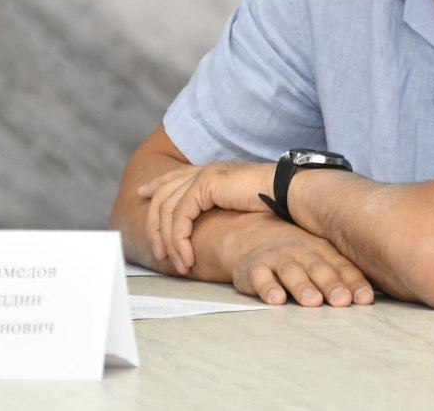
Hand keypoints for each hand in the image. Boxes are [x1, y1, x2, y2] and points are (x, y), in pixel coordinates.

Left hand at [137, 160, 272, 273]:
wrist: (292, 193)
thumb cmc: (278, 204)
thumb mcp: (243, 208)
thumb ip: (225, 210)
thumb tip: (216, 227)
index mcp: (215, 171)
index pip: (176, 175)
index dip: (156, 183)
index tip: (142, 192)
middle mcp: (206, 170)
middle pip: (163, 192)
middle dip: (154, 224)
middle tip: (158, 253)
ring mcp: (205, 174)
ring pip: (167, 207)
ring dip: (169, 240)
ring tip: (178, 264)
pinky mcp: (206, 184)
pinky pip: (179, 216)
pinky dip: (179, 240)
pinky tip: (187, 257)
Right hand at [224, 214, 374, 306]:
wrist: (248, 234)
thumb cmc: (294, 251)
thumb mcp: (318, 256)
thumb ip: (341, 274)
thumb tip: (369, 299)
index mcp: (321, 250)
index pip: (341, 267)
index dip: (354, 283)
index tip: (365, 299)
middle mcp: (301, 252)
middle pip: (318, 269)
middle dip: (332, 285)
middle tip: (342, 301)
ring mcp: (277, 259)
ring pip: (291, 272)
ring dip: (303, 287)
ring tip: (313, 302)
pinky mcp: (254, 269)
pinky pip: (261, 278)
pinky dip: (268, 288)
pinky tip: (276, 300)